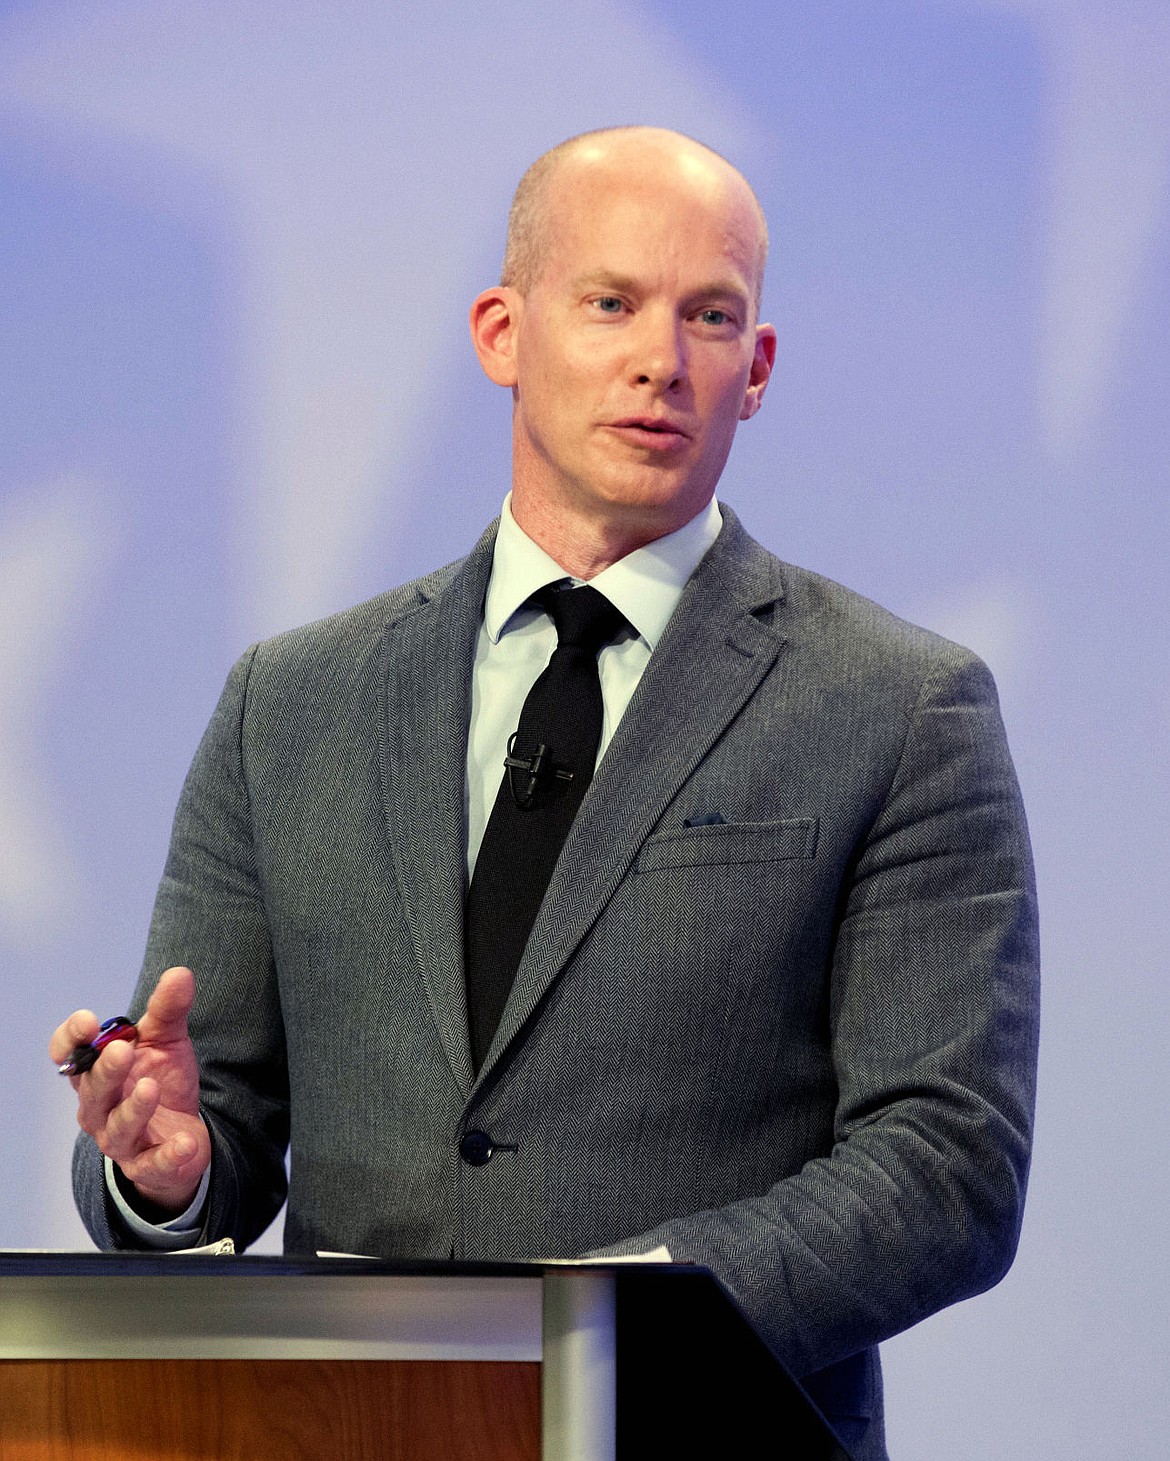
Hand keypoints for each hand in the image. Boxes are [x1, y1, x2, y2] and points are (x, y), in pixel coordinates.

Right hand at [50, 966, 210, 1214]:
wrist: (182, 1135)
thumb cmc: (160, 1081)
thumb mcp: (166, 1042)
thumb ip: (168, 1011)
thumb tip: (179, 973)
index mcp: (97, 1073)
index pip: (69, 1058)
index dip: (71, 1041)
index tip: (87, 1021)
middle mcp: (100, 1108)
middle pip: (93, 1091)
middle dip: (105, 1071)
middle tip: (121, 1049)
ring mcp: (121, 1139)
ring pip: (118, 1127)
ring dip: (133, 1108)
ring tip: (151, 1087)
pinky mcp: (148, 1165)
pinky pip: (153, 1164)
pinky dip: (167, 1155)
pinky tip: (184, 1142)